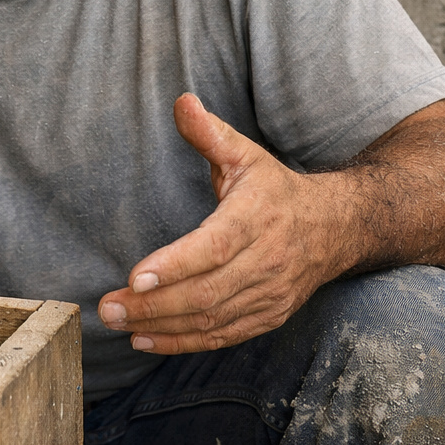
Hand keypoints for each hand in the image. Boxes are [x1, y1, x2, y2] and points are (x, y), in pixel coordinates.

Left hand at [96, 93, 352, 353]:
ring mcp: (270, 293)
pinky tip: (145, 338)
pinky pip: (222, 336)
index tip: (135, 276)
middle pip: (206, 292)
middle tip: (108, 307)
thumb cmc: (275, 189)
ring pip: (211, 320)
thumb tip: (182, 101)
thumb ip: (209, 133)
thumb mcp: (245, 154)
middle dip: (153, 304)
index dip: (175, 265)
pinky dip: (183, 343)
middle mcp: (266, 260)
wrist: (336, 227)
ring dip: (160, 326)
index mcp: (257, 216)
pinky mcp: (269, 316)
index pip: (214, 246)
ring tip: (117, 322)